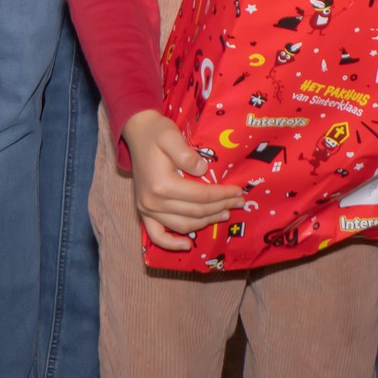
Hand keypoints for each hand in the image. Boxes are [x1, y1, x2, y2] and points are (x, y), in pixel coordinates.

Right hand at [124, 109, 242, 250]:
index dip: (221, 195)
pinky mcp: (144, 212)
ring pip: (182, 225)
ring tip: (225, 213)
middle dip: (220, 207)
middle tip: (239, 202)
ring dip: (205, 222)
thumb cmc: (157, 132)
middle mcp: (153, 202)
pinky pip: (157, 235)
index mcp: (161, 184)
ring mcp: (147, 209)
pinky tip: (186, 245)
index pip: (200, 196)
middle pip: (195, 212)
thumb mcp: (171, 135)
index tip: (238, 191)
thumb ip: (186, 154)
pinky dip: (171, 244)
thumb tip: (203, 170)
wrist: (138, 133)